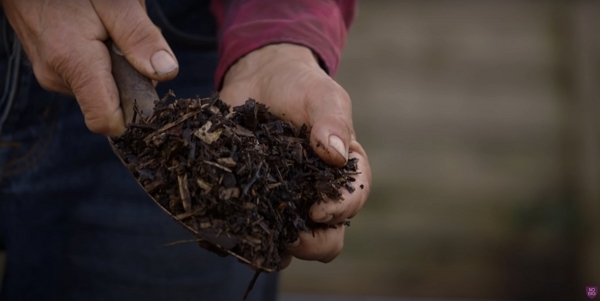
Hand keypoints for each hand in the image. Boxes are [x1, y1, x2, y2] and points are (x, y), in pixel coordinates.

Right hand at [1, 0, 177, 135]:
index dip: (134, 113)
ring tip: (112, 26)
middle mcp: (59, 78)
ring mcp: (54, 75)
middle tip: (128, 35)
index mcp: (73, 63)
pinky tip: (102, 30)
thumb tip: (167, 73)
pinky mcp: (55, 70)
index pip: (106, 121)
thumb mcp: (115, 2)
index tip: (149, 85)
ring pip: (105, 87)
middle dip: (133, 73)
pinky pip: (92, 76)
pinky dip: (106, 58)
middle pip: (114, 102)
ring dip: (121, 62)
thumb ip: (139, 37)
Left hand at [219, 43, 371, 266]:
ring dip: (281, 247)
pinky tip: (232, 232)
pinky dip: (246, 238)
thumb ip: (332, 122)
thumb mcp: (322, 96)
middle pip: (328, 237)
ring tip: (262, 240)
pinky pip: (254, 231)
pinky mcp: (255, 201)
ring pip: (292, 242)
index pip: (353, 199)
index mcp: (343, 171)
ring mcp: (286, 201)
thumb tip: (336, 155)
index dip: (341, 210)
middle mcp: (318, 194)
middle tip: (293, 237)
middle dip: (314, 244)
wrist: (260, 79)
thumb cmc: (300, 87)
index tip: (317, 210)